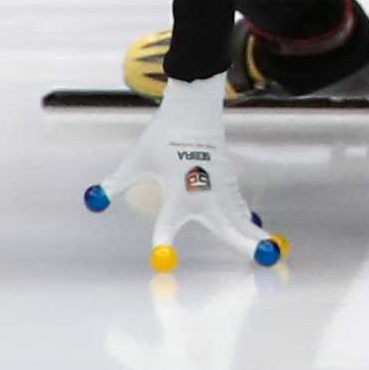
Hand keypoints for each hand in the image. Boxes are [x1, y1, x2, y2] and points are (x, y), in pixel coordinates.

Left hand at [85, 73, 283, 271]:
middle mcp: (202, 193)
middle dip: (244, 244)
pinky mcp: (227, 182)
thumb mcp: (136, 161)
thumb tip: (94, 200)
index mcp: (177, 190)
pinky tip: (262, 236)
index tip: (160, 260)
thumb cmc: (162, 136)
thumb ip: (116, 183)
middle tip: (264, 259)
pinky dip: (250, 222)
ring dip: (256, 235)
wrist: (192, 110)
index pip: (167, 223)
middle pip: (227, 225)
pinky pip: (240, 208)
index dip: (162, 241)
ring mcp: (219, 187)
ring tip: (275, 254)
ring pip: (240, 218)